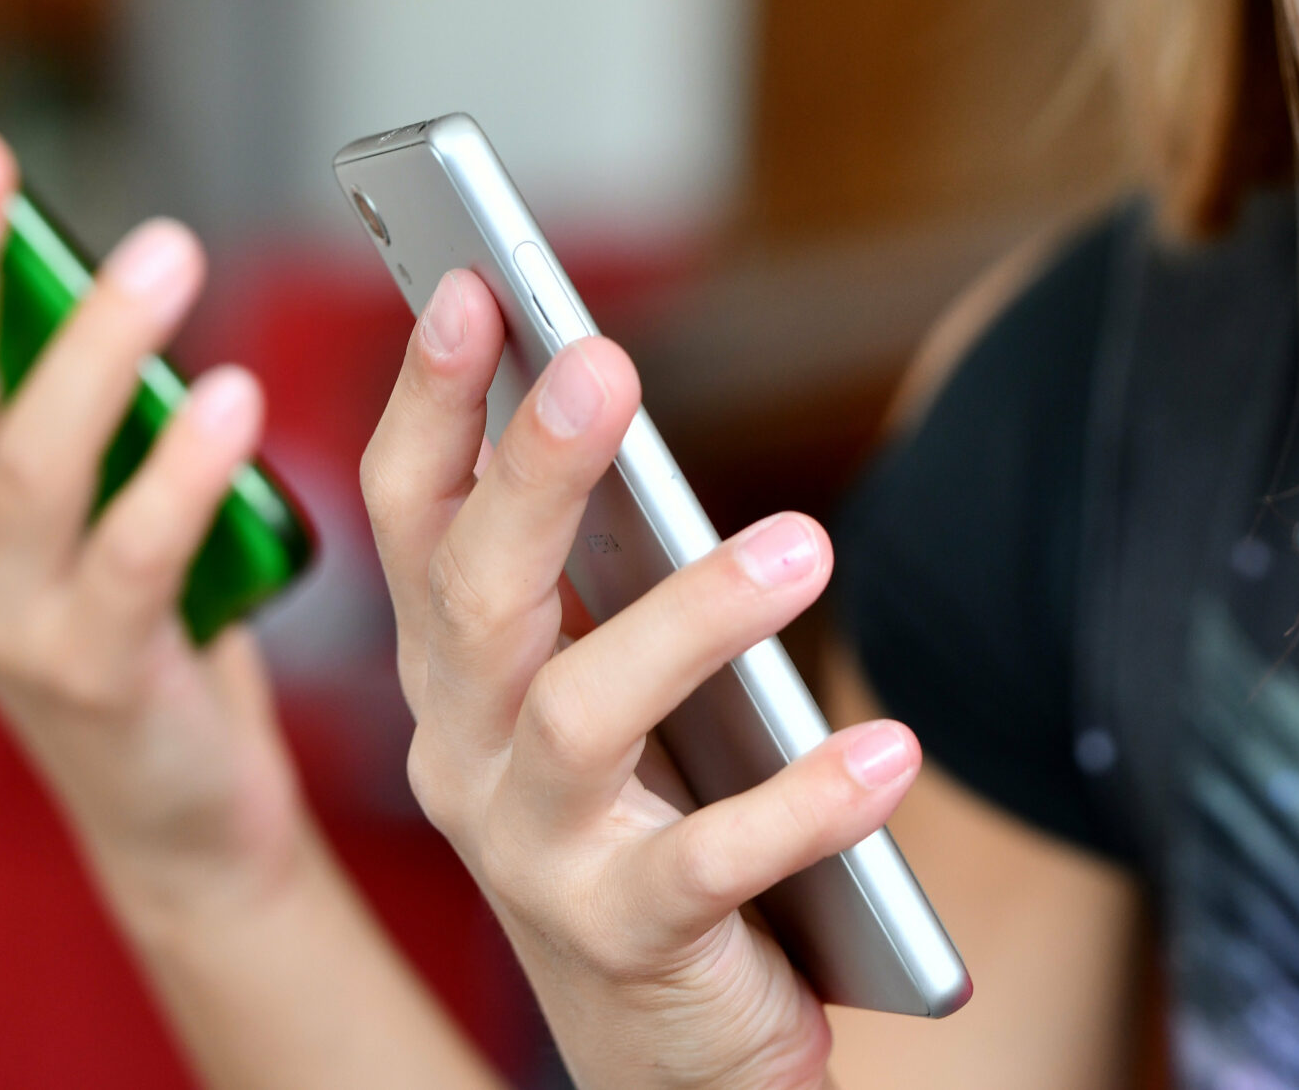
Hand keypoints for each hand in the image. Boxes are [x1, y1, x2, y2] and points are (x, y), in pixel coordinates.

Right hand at [0, 102, 313, 924]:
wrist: (170, 803)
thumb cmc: (125, 611)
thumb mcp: (60, 489)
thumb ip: (42, 386)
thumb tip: (60, 238)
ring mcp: (5, 616)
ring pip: (29, 461)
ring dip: (99, 347)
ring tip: (167, 251)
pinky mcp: (98, 671)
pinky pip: (135, 556)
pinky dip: (182, 471)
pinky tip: (234, 398)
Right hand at [360, 269, 923, 1089]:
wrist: (658, 1047)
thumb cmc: (636, 819)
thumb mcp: (590, 686)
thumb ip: (585, 563)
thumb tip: (590, 376)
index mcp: (453, 673)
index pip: (411, 519)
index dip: (429, 402)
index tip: (474, 284)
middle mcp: (463, 754)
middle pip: (474, 596)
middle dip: (528, 474)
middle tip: (599, 364)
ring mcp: (534, 856)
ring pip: (579, 718)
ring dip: (688, 620)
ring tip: (802, 545)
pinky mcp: (629, 941)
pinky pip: (710, 866)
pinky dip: (801, 805)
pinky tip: (887, 752)